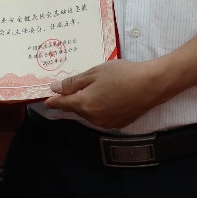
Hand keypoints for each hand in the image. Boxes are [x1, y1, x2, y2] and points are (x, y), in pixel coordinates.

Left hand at [43, 60, 168, 129]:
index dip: (53, 100)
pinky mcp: (118, 124)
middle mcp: (93, 118)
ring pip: (89, 113)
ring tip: (96, 88)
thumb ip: (73, 82)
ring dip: (87, 103)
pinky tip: (109, 96)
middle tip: (73, 86)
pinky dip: (100, 108)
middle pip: (76, 109)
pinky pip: (102, 117)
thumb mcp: (95, 73)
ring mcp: (106, 123)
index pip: (62, 104)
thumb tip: (55, 88)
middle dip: (72, 99)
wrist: (151, 85)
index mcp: (84, 104)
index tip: (46, 99)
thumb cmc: (122, 74)